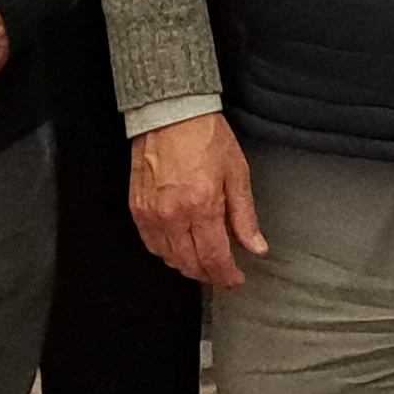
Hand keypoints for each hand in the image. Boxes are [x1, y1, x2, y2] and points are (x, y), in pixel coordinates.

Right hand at [131, 112, 267, 290]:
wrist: (172, 113)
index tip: (236, 281)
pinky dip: (166, 253)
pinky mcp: (137, 208)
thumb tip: (256, 248)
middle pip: (190, 264)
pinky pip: (151, 244)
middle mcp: (173, 216)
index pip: (214, 258)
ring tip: (204, 262)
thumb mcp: (237, 173)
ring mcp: (151, 214)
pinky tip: (179, 248)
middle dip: (209, 275)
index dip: (227, 276)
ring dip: (188, 266)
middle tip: (223, 274)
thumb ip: (245, 216)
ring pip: (169, 259)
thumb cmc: (206, 137)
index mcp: (202, 207)